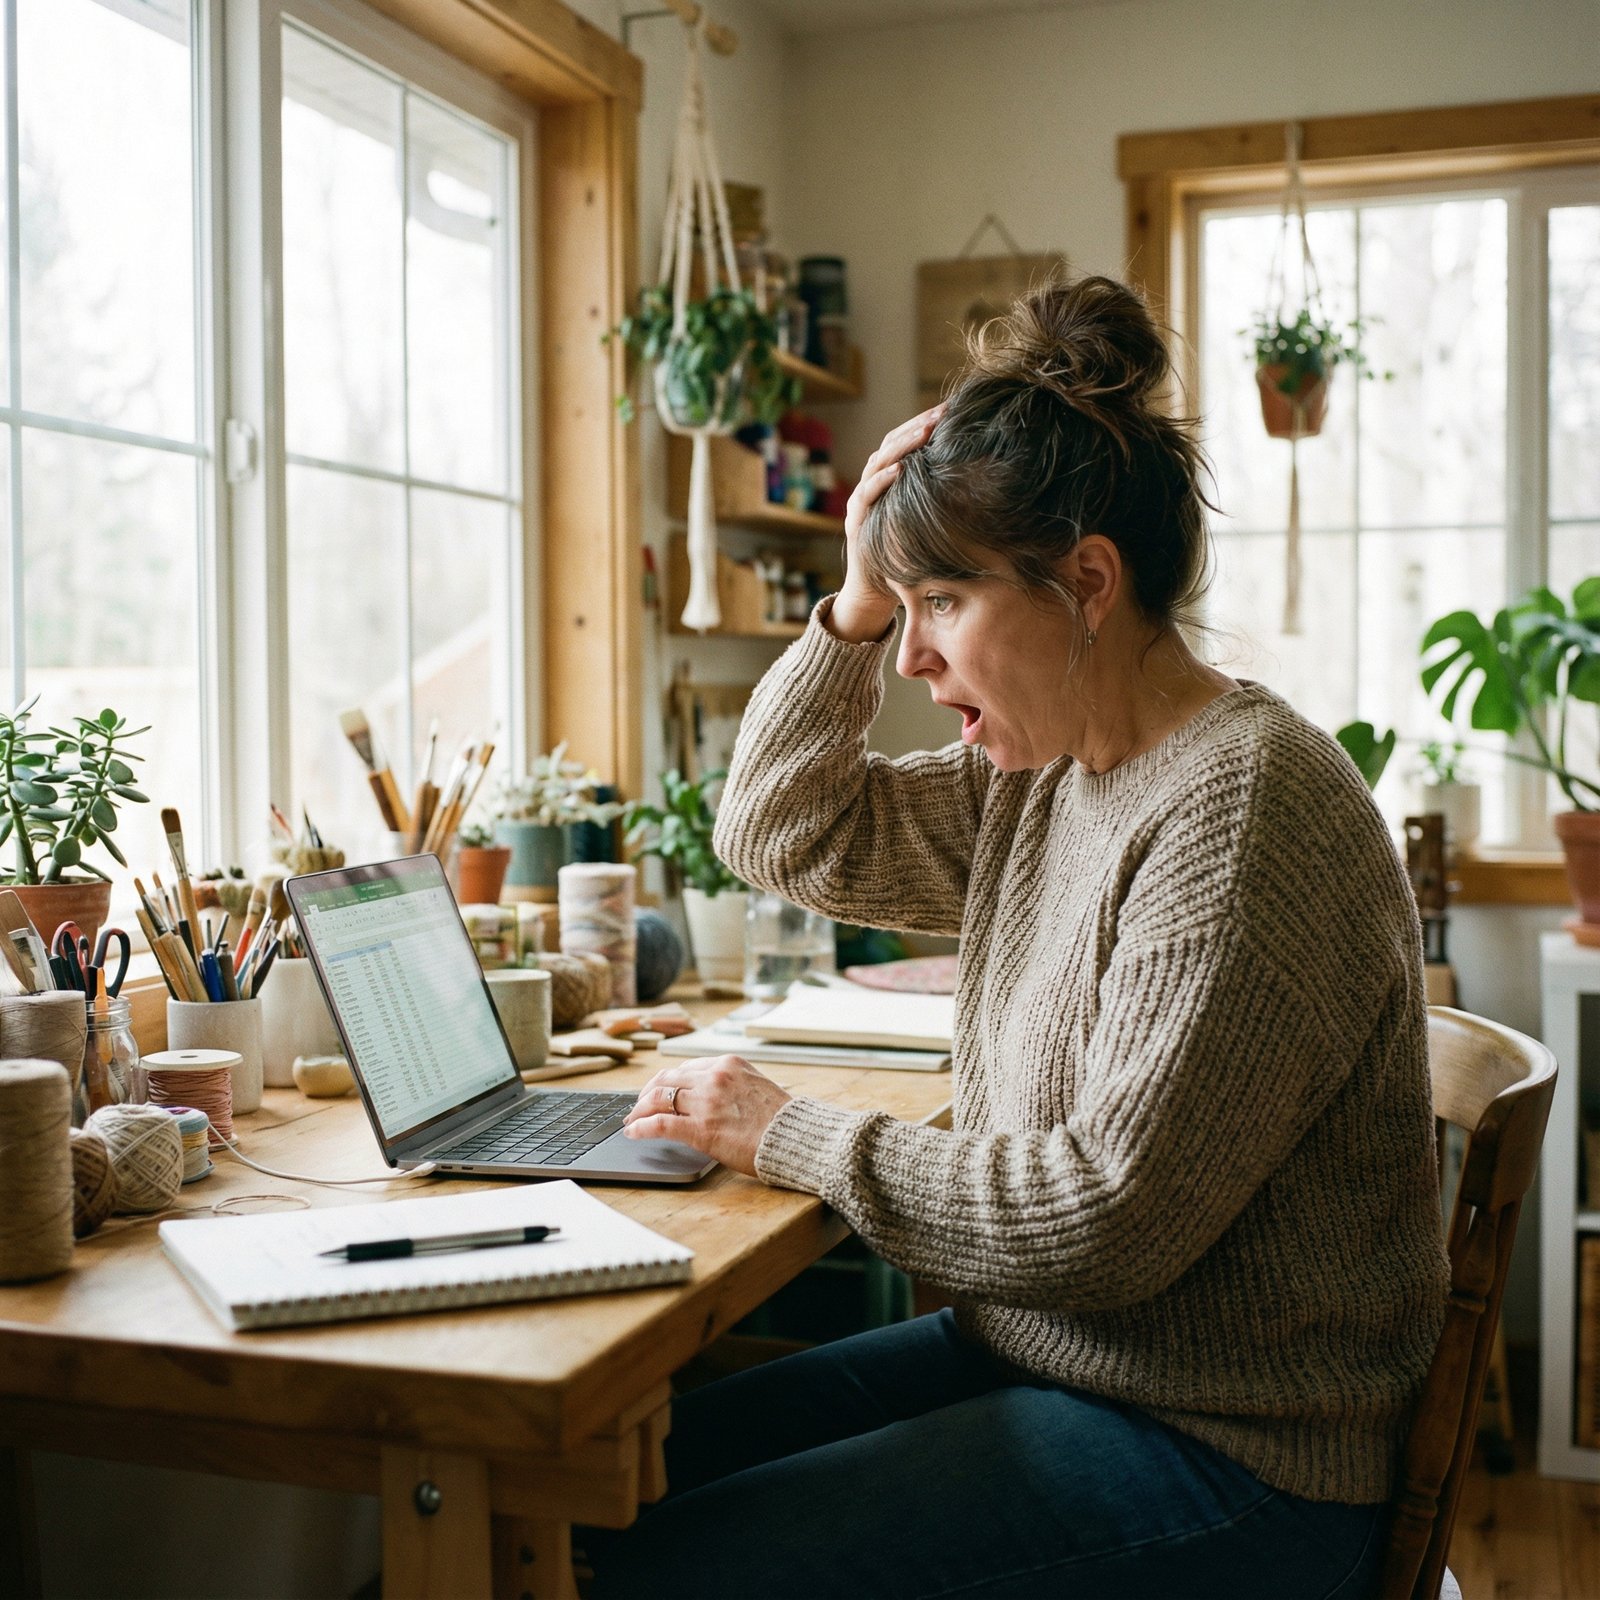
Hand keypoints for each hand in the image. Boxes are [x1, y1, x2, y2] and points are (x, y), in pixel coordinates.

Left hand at [622, 1055, 791, 1176]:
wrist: (796, 1138)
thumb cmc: (782, 1120)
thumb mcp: (756, 1087)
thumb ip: (732, 1085)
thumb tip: (710, 1097)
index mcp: (728, 1064)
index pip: (686, 1068)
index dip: (667, 1082)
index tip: (659, 1091)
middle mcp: (714, 1077)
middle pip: (666, 1079)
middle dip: (647, 1093)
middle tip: (638, 1106)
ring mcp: (707, 1102)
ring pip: (659, 1098)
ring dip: (640, 1109)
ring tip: (632, 1120)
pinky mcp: (702, 1129)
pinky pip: (660, 1124)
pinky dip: (641, 1127)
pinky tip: (633, 1132)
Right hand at [830, 404, 945, 642]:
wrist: (876, 593)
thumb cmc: (906, 557)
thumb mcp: (927, 523)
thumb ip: (941, 502)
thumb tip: (985, 484)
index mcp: (889, 480)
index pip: (905, 441)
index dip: (925, 423)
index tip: (952, 409)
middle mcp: (872, 484)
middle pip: (891, 443)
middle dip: (917, 426)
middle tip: (942, 412)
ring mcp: (861, 501)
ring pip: (879, 462)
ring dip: (902, 445)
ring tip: (924, 431)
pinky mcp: (855, 521)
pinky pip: (867, 494)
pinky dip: (882, 479)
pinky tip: (900, 469)